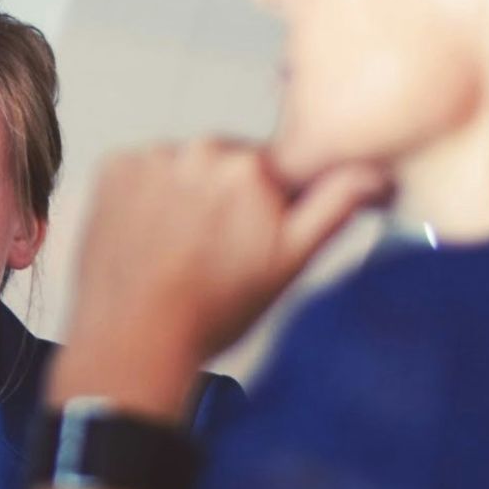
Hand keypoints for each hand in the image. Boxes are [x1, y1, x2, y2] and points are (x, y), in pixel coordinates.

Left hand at [53, 139, 387, 415]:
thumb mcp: (290, 263)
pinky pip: (142, 171)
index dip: (269, 204)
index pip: (275, 168)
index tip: (252, 235)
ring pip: (184, 167)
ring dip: (185, 195)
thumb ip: (335, 205)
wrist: (133, 339)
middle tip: (214, 251)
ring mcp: (151, 157)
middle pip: (227, 164)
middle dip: (227, 197)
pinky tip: (149, 237)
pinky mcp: (113, 168)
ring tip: (178, 249)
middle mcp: (201, 149)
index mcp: (252, 166)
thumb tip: (375, 171)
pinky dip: (145, 196)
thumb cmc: (211, 311)